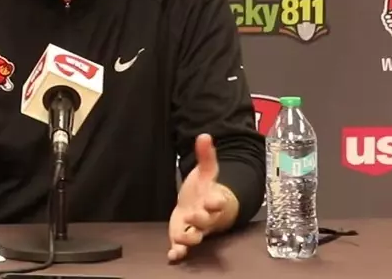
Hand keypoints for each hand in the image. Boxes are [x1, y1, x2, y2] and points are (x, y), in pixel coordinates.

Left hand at [167, 134, 237, 261]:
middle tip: (193, 216)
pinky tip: (172, 255)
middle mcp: (207, 217)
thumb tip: (204, 135)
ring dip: (189, 238)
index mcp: (214, 200)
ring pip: (196, 237)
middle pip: (207, 221)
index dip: (217, 201)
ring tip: (181, 239)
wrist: (202, 207)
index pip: (219, 201)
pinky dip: (178, 252)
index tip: (214, 199)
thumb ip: (206, 155)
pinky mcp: (184, 236)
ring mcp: (196, 229)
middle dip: (201, 220)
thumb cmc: (205, 190)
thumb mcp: (206, 172)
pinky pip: (183, 247)